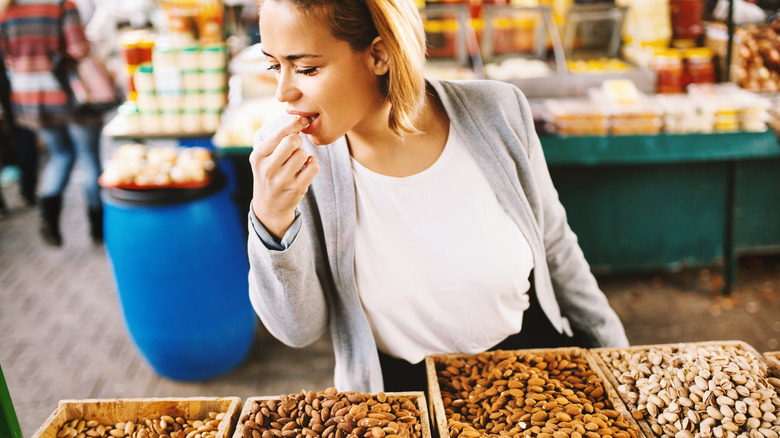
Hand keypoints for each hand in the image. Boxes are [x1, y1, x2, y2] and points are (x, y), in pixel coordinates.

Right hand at [249, 116, 319, 238]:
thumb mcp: (264, 158)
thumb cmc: (269, 174)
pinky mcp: (296, 189)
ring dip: (304, 154)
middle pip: (292, 141)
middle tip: (296, 146)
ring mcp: (282, 180)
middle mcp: (268, 168)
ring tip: (298, 161)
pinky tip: (306, 167)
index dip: (294, 123)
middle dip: (298, 140)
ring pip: (302, 154)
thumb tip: (300, 119)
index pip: (278, 134)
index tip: (303, 120)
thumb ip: (277, 140)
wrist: (269, 206)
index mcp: (258, 156)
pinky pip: (313, 166)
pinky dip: (313, 163)